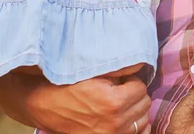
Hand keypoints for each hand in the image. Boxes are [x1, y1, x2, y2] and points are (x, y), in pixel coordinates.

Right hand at [30, 75, 151, 133]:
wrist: (49, 106)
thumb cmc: (72, 85)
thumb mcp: (98, 73)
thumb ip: (121, 72)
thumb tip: (139, 69)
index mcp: (114, 102)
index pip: (141, 87)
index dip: (132, 80)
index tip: (123, 79)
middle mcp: (116, 123)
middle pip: (144, 104)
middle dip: (135, 94)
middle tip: (123, 90)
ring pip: (143, 120)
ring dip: (136, 109)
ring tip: (123, 102)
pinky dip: (136, 126)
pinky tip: (127, 117)